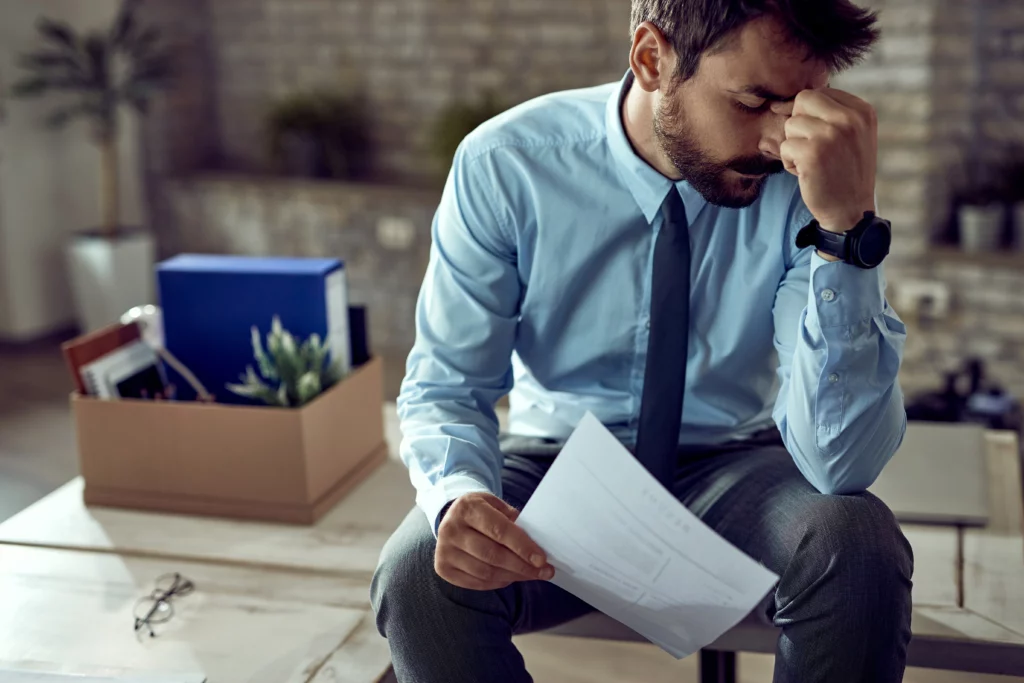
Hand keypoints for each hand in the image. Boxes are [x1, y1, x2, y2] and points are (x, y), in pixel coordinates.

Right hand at [435, 492, 554, 590]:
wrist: (450, 517)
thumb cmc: (480, 511)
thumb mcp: (496, 505)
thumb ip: (514, 522)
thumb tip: (537, 547)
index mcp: (466, 508)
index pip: (499, 530)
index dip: (522, 546)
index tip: (541, 559)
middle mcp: (451, 529)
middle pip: (493, 555)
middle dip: (522, 566)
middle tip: (544, 572)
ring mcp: (445, 551)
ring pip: (486, 572)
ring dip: (513, 577)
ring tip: (531, 575)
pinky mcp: (443, 568)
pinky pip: (477, 582)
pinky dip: (498, 582)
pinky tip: (511, 577)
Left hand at [777, 88, 876, 232]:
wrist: (850, 211)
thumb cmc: (844, 172)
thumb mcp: (850, 136)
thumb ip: (828, 114)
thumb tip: (778, 103)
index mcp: (862, 110)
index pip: (820, 92)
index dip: (808, 114)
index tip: (817, 138)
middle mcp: (850, 118)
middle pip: (803, 100)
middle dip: (799, 124)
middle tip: (810, 147)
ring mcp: (832, 134)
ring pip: (791, 124)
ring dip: (794, 146)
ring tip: (811, 162)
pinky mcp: (813, 152)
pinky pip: (785, 146)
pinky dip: (789, 162)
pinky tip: (807, 173)